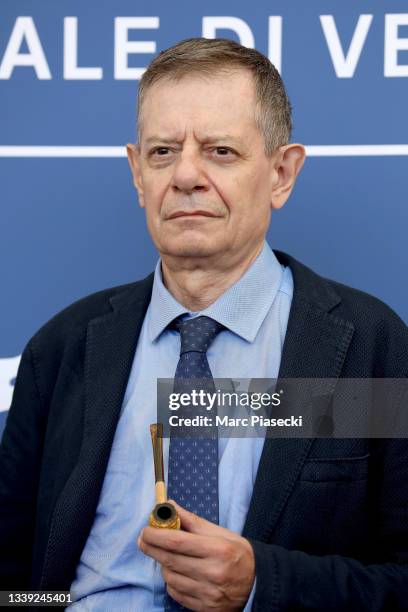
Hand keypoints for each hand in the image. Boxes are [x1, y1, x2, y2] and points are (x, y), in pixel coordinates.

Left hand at [138, 500, 254, 610]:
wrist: (257, 583)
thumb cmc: (238, 553)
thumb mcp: (220, 532)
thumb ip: (192, 521)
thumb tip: (170, 506)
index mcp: (217, 550)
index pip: (177, 542)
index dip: (157, 535)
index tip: (145, 530)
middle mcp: (212, 573)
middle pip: (170, 560)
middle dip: (152, 547)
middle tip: (143, 539)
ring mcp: (208, 594)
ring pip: (170, 577)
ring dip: (162, 564)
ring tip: (166, 555)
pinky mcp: (204, 608)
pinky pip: (176, 593)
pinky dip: (171, 581)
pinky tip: (176, 572)